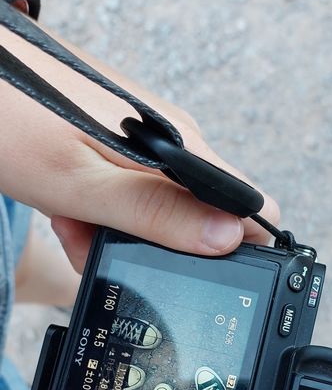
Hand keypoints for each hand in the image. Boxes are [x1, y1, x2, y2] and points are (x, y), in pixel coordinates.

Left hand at [0, 25, 278, 271]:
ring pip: (165, 207)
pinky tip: (72, 205)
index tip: (191, 268)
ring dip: (124, 228)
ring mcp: (156, 139)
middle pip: (203, 215)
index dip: (237, 248)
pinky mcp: (132, 140)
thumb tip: (227, 237)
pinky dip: (108, 208)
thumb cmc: (15, 121)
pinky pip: (138, 189)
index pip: (251, 206)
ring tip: (73, 219)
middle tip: (99, 239)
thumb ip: (156, 213)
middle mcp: (179, 141)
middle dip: (159, 245)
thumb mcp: (84, 185)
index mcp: (183, 149)